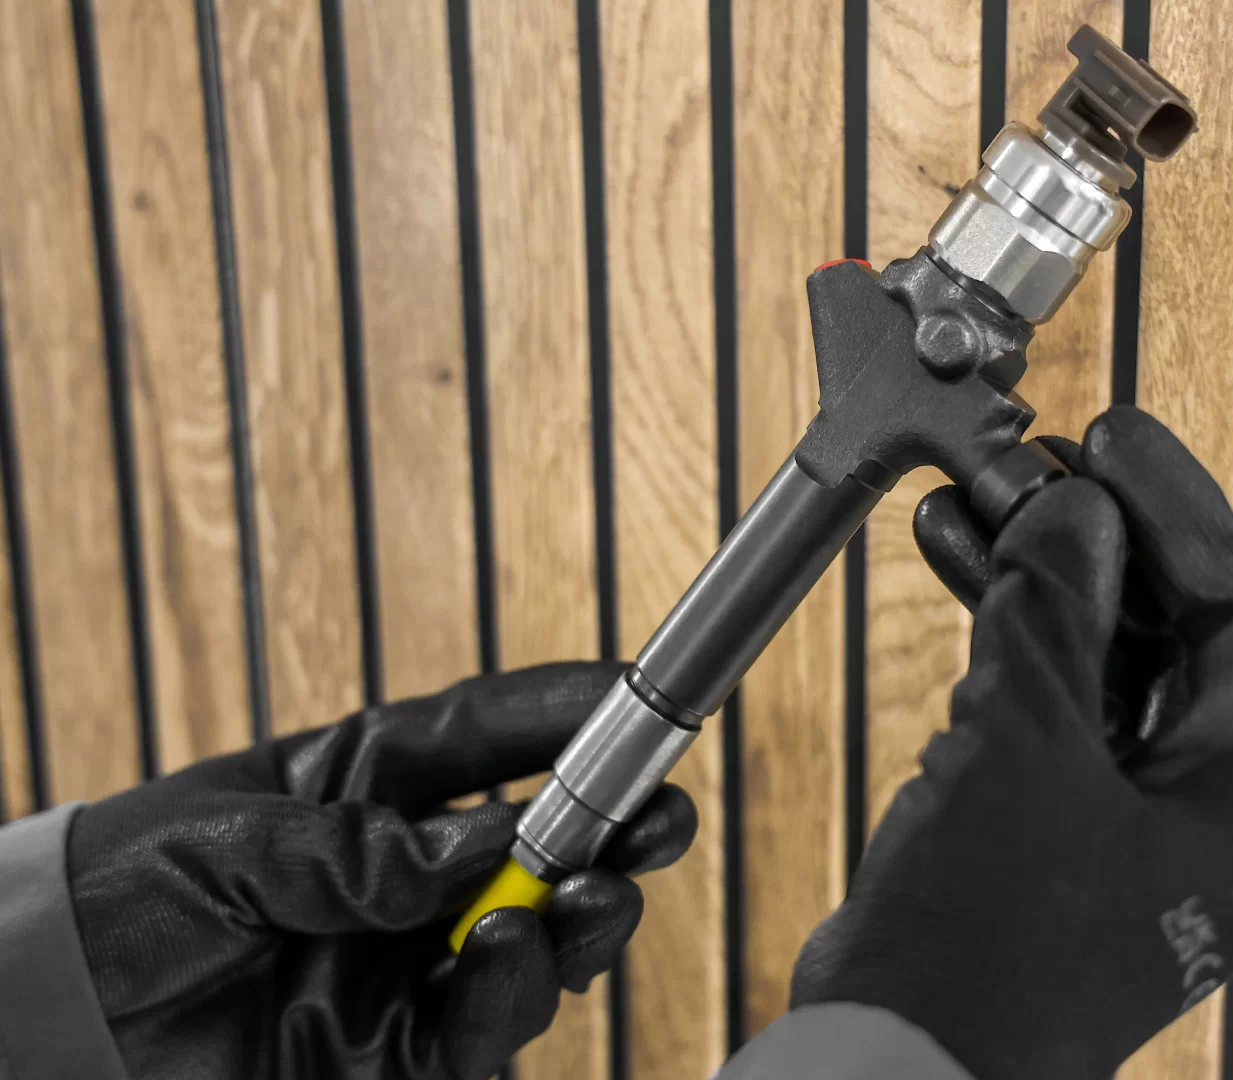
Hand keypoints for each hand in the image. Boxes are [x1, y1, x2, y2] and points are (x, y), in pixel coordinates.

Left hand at [67, 662, 697, 1079]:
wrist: (46, 1022)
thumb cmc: (118, 894)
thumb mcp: (223, 838)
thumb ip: (352, 846)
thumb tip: (479, 849)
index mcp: (366, 786)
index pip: (492, 736)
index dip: (574, 714)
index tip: (642, 697)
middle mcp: (408, 875)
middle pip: (546, 844)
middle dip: (616, 829)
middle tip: (655, 823)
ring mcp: (409, 967)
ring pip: (540, 941)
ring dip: (579, 915)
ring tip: (577, 897)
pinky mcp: (398, 1055)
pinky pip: (484, 1030)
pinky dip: (510, 994)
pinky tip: (501, 956)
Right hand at [790, 406, 1232, 1079]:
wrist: (896, 1057)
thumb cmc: (989, 935)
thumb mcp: (1027, 740)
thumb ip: (1055, 606)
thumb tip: (1073, 508)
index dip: (1181, 511)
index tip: (1116, 438)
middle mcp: (1205, 815)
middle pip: (1175, 635)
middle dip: (1103, 541)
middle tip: (1045, 462)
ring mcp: (1128, 827)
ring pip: (1103, 666)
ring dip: (1042, 580)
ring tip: (979, 498)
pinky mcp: (1054, 833)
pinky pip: (1050, 709)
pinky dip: (1006, 639)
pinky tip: (956, 567)